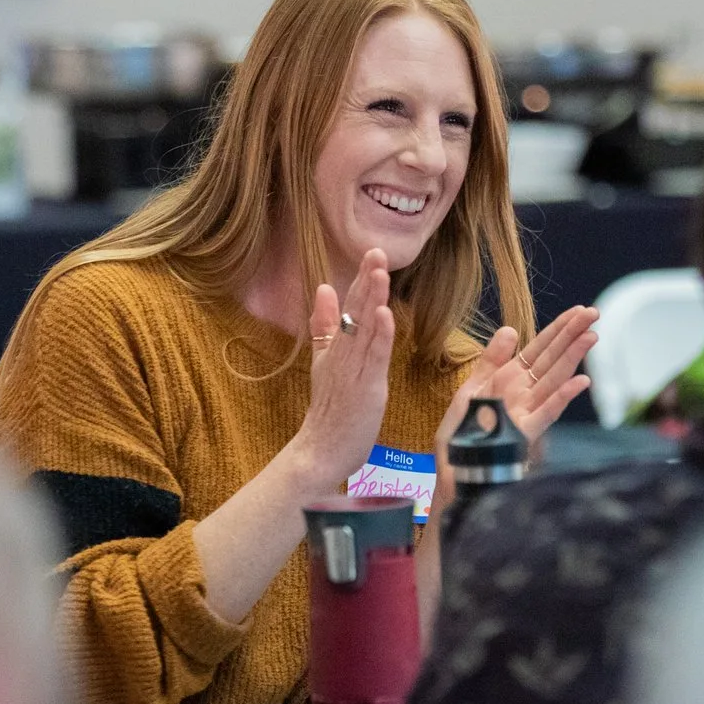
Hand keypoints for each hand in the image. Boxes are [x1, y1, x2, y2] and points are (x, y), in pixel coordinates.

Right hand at [284, 249, 397, 495]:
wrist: (319, 452)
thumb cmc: (329, 412)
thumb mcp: (324, 363)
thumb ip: (323, 327)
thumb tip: (324, 289)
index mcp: (334, 348)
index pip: (349, 308)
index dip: (360, 281)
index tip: (372, 253)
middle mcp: (342, 355)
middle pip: (355, 312)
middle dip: (367, 280)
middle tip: (376, 251)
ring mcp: (352, 371)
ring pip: (363, 329)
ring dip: (372, 300)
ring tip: (380, 272)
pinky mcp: (364, 389)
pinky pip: (373, 358)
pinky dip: (378, 335)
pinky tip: (384, 314)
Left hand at [424, 307, 598, 516]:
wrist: (452, 470)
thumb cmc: (462, 435)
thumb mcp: (470, 389)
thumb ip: (491, 360)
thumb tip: (509, 329)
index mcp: (510, 380)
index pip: (540, 349)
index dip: (559, 329)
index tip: (579, 311)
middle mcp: (523, 393)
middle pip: (552, 359)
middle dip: (572, 335)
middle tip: (594, 314)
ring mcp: (526, 412)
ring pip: (554, 380)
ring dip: (573, 358)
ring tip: (592, 337)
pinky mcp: (522, 433)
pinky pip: (546, 413)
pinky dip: (563, 397)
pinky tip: (581, 381)